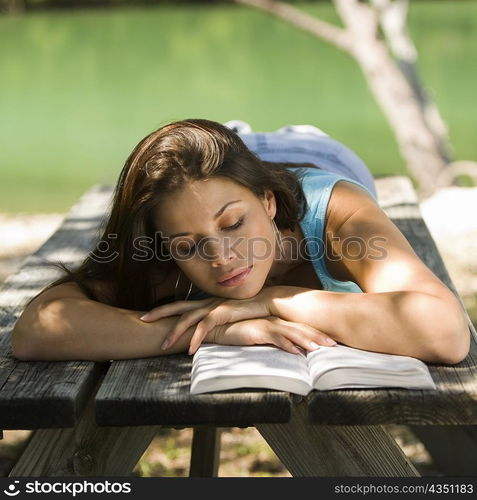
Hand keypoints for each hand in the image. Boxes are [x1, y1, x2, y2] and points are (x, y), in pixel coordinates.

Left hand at [139, 288, 275, 353]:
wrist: (264, 303)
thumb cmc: (245, 311)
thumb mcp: (225, 315)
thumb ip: (213, 320)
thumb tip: (203, 330)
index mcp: (204, 303)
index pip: (179, 305)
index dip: (163, 309)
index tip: (147, 314)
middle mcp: (205, 303)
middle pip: (177, 307)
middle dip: (158, 313)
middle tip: (141, 320)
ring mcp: (212, 307)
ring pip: (187, 319)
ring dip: (174, 333)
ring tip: (163, 346)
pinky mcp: (222, 313)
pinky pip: (205, 327)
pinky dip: (196, 339)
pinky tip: (190, 350)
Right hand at [211, 316, 334, 353]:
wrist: (215, 327)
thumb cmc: (234, 332)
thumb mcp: (257, 336)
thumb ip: (272, 339)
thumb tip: (289, 349)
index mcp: (275, 321)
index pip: (299, 327)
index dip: (315, 333)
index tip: (330, 341)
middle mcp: (273, 320)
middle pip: (300, 328)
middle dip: (317, 336)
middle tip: (334, 345)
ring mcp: (265, 324)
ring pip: (290, 332)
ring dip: (305, 340)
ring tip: (319, 349)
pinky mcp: (255, 330)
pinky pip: (274, 337)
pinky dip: (286, 344)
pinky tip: (295, 351)